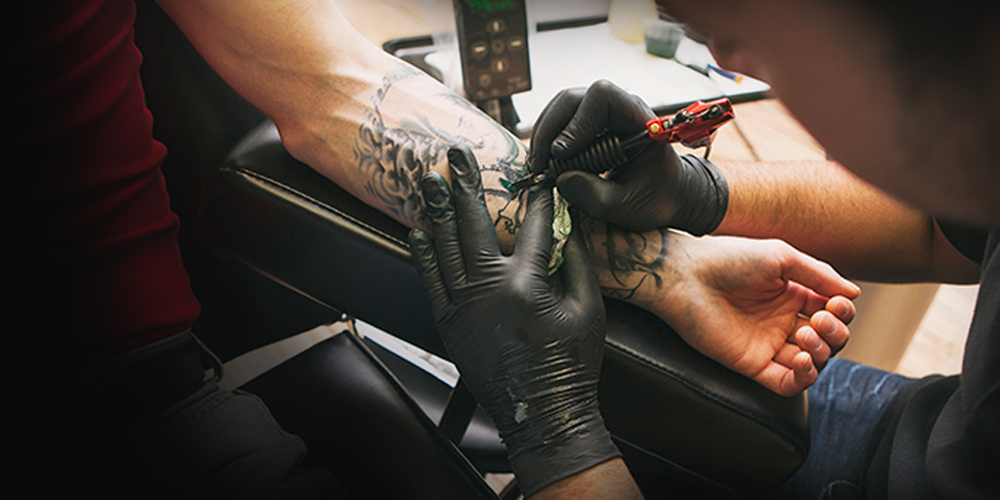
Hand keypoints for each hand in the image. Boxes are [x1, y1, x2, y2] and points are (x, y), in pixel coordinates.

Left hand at [408, 146, 619, 496]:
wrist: (542, 414)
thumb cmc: (571, 365)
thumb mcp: (589, 311)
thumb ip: (580, 264)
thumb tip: (572, 225)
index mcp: (528, 285)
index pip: (535, 227)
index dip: (540, 199)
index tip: (539, 176)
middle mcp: (489, 289)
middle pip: (474, 224)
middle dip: (465, 183)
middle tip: (457, 154)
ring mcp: (463, 306)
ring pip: (445, 247)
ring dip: (437, 210)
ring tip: (430, 179)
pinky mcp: (449, 324)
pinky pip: (431, 282)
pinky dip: (423, 256)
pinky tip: (418, 231)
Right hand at [529, 79, 727, 234]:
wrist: (667, 195)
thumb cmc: (657, 197)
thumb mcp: (628, 206)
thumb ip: (597, 197)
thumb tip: (562, 179)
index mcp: (638, 118)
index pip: (602, 97)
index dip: (577, 122)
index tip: (562, 154)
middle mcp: (618, 108)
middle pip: (572, 98)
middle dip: (550, 129)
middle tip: (539, 164)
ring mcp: (601, 114)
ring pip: (561, 108)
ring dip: (544, 134)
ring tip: (539, 165)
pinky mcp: (587, 125)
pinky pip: (560, 122)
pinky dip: (547, 140)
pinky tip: (544, 162)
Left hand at [595, 230, 858, 396]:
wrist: (686, 276)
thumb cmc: (729, 259)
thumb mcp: (781, 257)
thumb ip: (819, 274)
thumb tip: (854, 294)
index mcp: (793, 295)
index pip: (834, 313)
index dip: (843, 312)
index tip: (836, 303)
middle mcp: (783, 322)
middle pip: (829, 341)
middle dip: (835, 334)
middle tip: (819, 319)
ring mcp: (769, 344)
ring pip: (813, 363)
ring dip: (822, 353)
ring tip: (806, 334)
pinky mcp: (752, 364)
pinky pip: (788, 384)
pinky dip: (804, 377)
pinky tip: (802, 359)